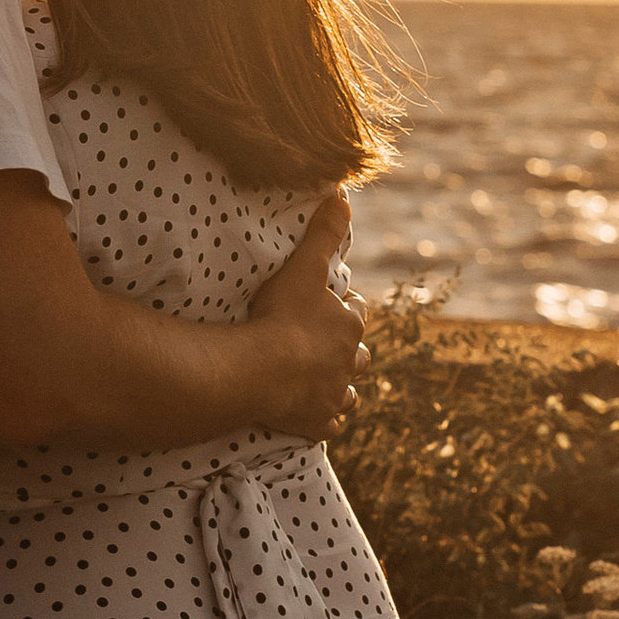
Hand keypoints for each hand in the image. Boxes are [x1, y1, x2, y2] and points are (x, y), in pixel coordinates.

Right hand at [245, 189, 368, 440]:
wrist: (261, 370)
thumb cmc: (281, 316)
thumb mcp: (303, 266)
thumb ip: (324, 232)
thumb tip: (344, 194)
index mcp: (349, 326)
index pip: (355, 311)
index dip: (343, 306)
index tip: (330, 304)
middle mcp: (348, 363)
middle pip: (358, 355)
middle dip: (348, 349)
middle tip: (327, 346)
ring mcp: (333, 395)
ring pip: (348, 392)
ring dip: (340, 386)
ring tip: (326, 382)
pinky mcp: (316, 423)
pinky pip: (327, 425)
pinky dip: (323, 420)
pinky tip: (314, 417)